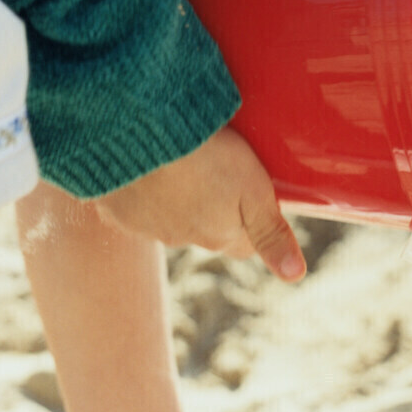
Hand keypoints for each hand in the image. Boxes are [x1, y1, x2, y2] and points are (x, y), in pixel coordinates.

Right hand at [92, 126, 305, 282]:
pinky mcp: (115, 207)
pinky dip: (144, 188)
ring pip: (170, 217)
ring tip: (184, 159)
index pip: (243, 244)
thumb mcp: (254, 191)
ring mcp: (144, 225)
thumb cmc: (207, 159)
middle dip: (214, 208)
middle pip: (207, 230)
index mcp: (218, 237)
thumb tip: (295, 275)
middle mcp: (180, 240)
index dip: (252, 224)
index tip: (254, 197)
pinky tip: (150, 162)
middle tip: (218, 169)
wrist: (140, 137)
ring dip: (177, 197)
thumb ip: (272, 234)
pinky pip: (135, 203)